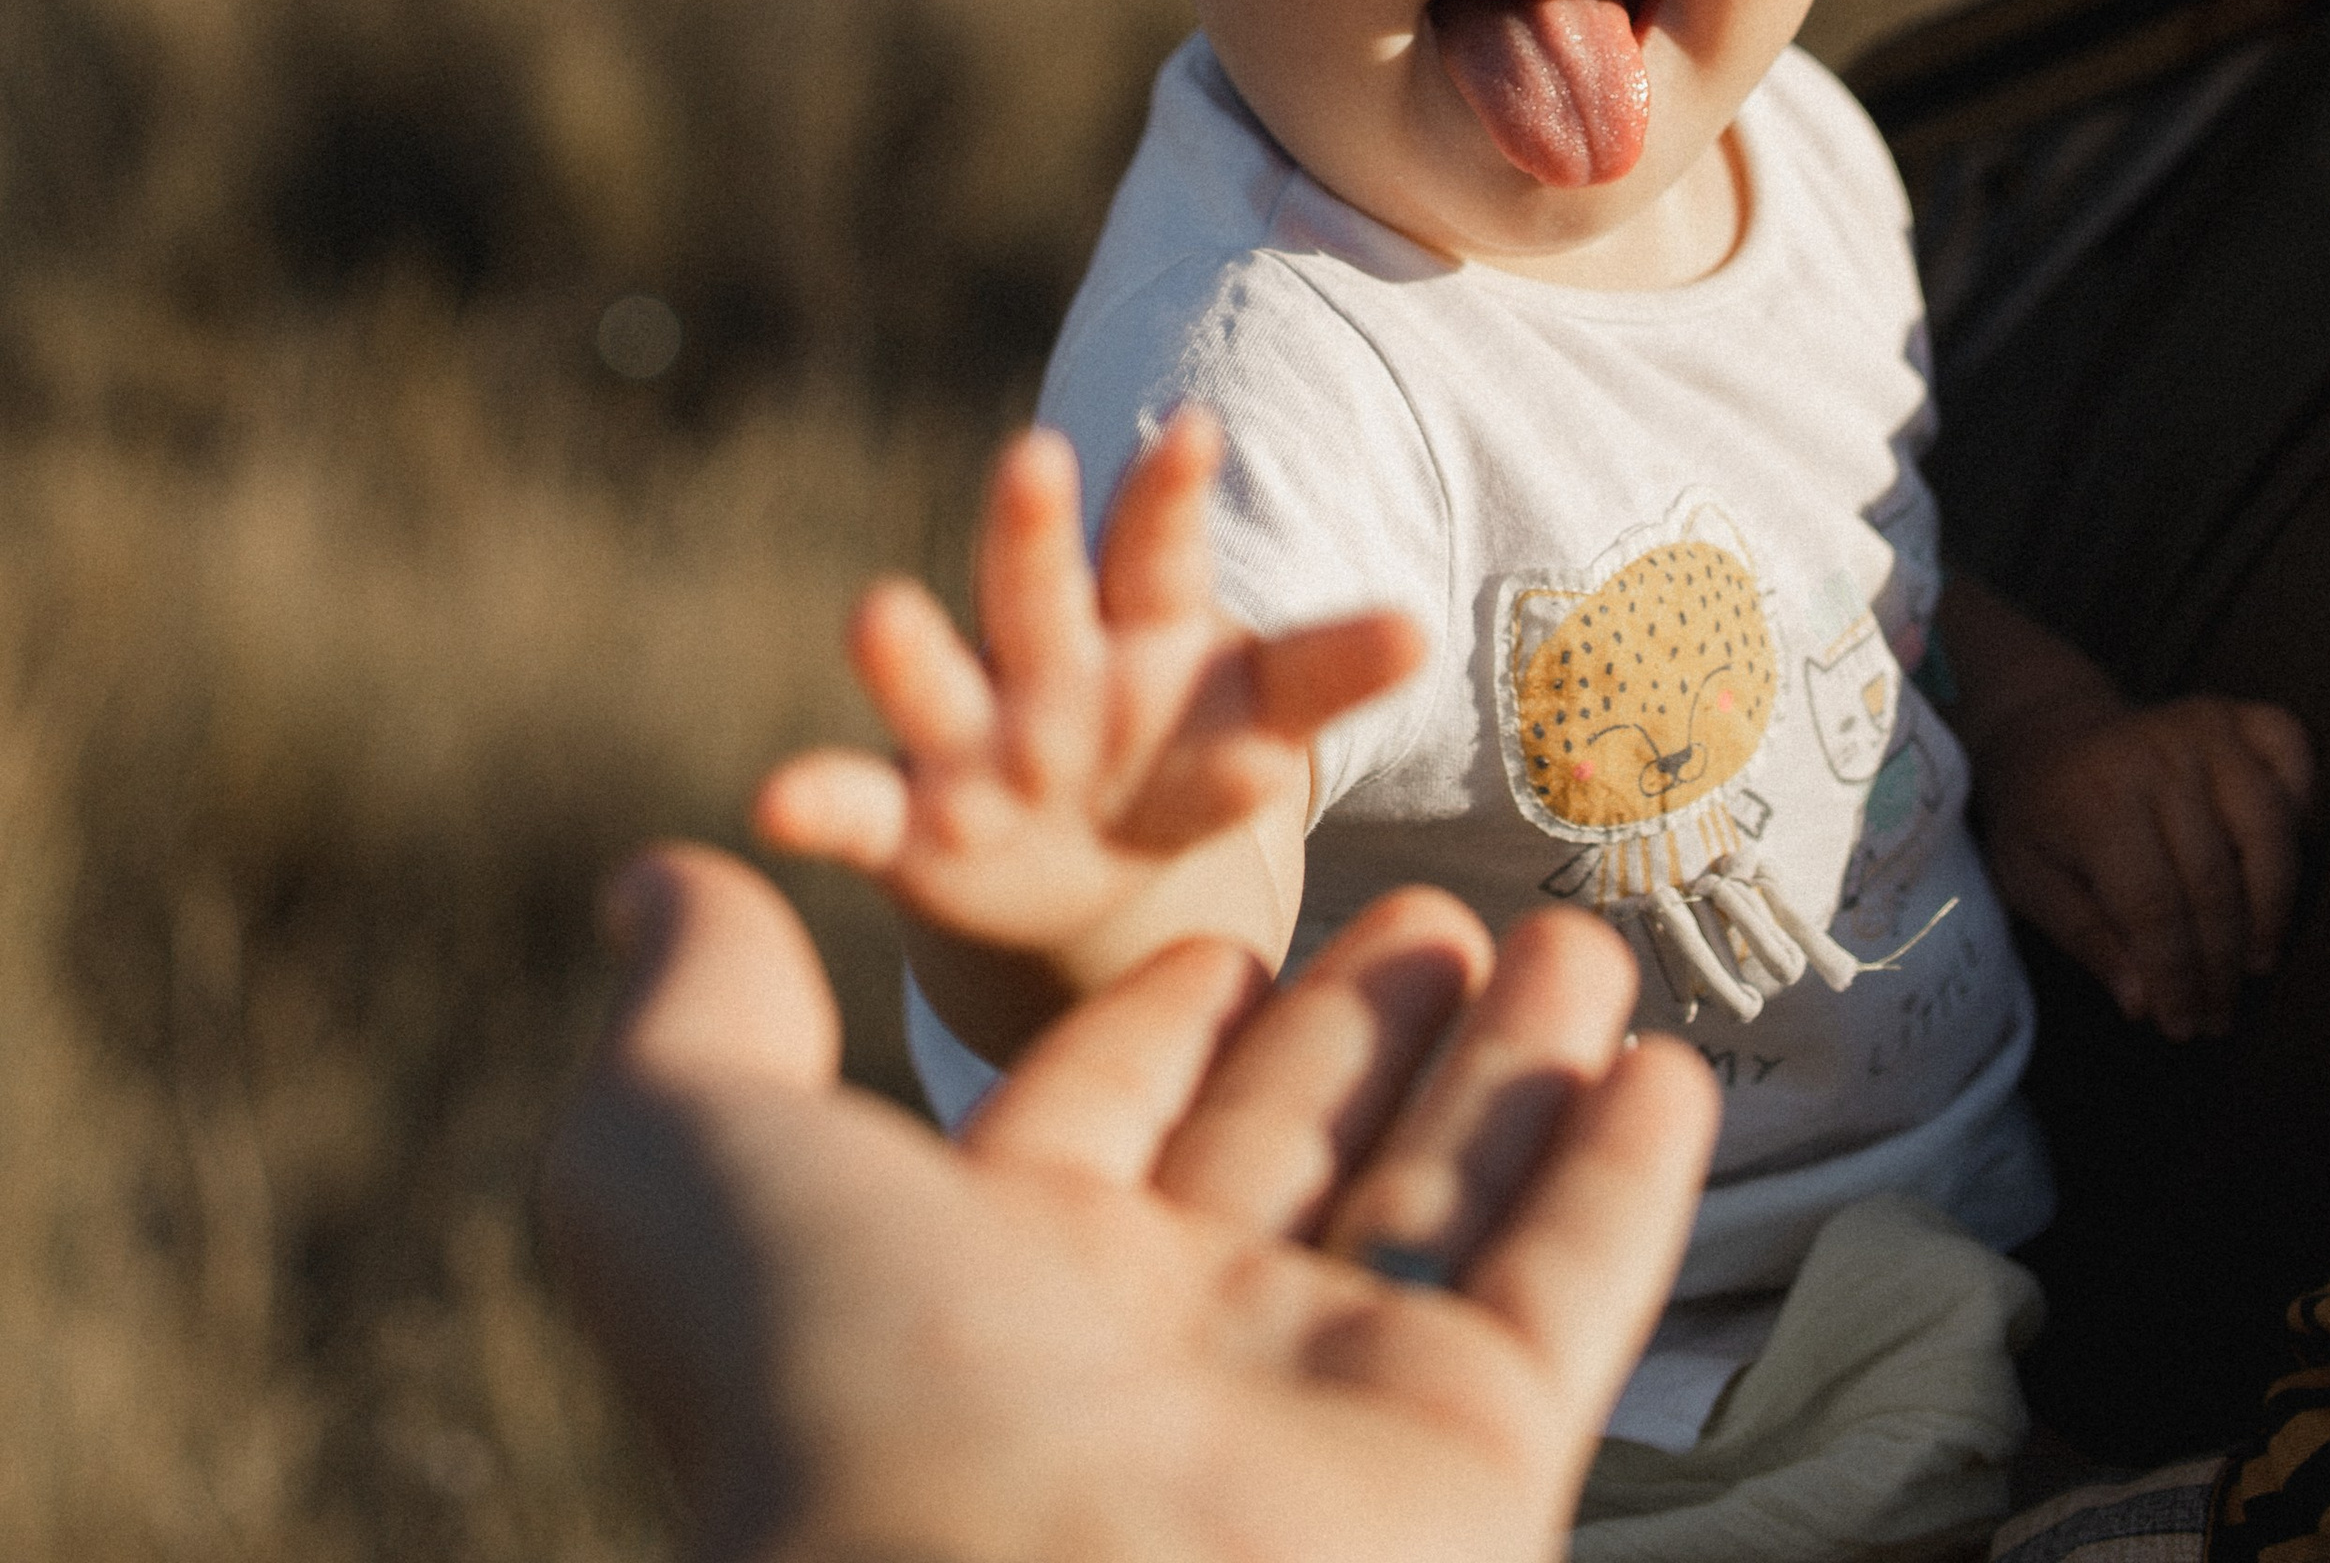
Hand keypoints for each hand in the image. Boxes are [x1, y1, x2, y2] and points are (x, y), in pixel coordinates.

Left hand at [543, 844, 1718, 1562]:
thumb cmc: (831, 1387)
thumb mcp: (687, 1158)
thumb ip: (695, 1016)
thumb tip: (657, 879)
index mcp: (983, 1293)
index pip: (1094, 1124)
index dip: (1157, 1024)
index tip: (1226, 933)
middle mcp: (1158, 1356)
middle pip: (1282, 1146)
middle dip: (1356, 1024)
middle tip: (1437, 909)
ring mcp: (1326, 1412)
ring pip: (1436, 1194)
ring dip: (1506, 1063)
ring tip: (1570, 940)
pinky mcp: (1476, 1461)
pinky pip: (1568, 1287)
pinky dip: (1620, 1178)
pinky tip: (1661, 1070)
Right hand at [755, 409, 1420, 1027]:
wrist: (1087, 874)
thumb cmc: (1186, 756)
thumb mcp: (1260, 715)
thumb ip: (1325, 670)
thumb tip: (1421, 627)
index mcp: (1147, 631)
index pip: (1162, 549)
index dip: (1174, 496)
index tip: (1195, 429)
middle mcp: (1053, 668)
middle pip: (1043, 589)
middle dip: (1034, 529)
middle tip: (1035, 453)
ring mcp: (976, 742)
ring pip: (937, 685)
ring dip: (908, 651)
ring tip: (878, 611)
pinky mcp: (916, 826)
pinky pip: (860, 811)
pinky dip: (820, 803)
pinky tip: (776, 801)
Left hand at [1977, 690, 2315, 1039]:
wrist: (2044, 732)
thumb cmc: (2038, 817)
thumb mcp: (2029, 880)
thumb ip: (2084, 938)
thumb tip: (2143, 1003)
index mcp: (2096, 799)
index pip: (2155, 909)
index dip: (2177, 978)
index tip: (2183, 1026)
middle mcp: (2155, 754)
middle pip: (2214, 881)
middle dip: (2221, 964)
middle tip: (2219, 1015)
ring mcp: (2201, 725)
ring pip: (2268, 828)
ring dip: (2271, 908)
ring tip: (2255, 963)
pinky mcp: (2233, 711)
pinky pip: (2293, 752)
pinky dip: (2305, 799)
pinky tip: (2284, 858)